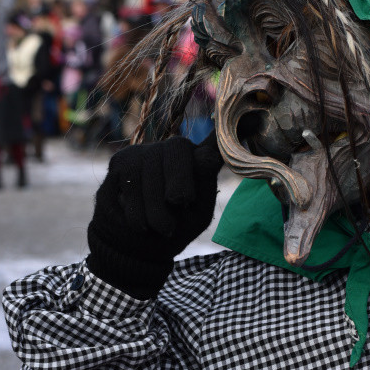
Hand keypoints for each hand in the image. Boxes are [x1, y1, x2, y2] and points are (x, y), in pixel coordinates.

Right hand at [87, 131, 222, 297]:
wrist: (138, 247)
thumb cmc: (174, 229)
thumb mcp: (197, 213)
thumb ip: (203, 184)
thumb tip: (208, 155)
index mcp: (199, 160)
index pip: (213, 140)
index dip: (232, 127)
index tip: (247, 122)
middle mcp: (174, 150)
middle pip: (178, 148)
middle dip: (179, 178)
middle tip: (179, 203)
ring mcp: (147, 152)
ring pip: (150, 168)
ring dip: (156, 206)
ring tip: (162, 228)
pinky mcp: (122, 161)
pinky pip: (130, 181)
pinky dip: (137, 209)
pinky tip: (141, 224)